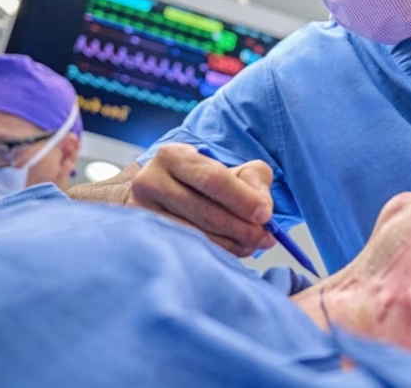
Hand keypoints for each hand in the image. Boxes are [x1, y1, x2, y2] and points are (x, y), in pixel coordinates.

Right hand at [127, 143, 276, 256]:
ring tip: (252, 245)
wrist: (158, 195)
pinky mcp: (145, 239)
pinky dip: (216, 254)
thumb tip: (264, 209)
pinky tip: (232, 251)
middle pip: (204, 212)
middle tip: (266, 238)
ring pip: (196, 236)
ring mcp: (144, 214)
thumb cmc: (200, 183)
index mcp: (172, 156)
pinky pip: (188, 252)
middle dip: (242, 228)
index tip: (266, 215)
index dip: (243, 199)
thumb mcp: (230, 169)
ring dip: (232, 245)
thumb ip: (253, 179)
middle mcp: (150, 182)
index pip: (212, 179)